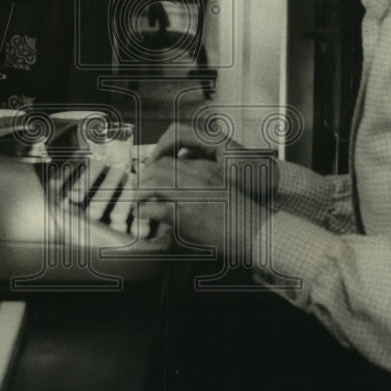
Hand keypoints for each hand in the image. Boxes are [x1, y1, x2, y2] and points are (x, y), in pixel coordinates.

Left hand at [137, 154, 270, 264]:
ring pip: (153, 183)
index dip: (152, 168)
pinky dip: (145, 211)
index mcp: (205, 169)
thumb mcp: (221, 188)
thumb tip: (178, 186)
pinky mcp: (186, 214)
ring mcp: (191, 194)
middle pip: (158, 168)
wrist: (254, 231)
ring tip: (136, 200)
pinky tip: (143, 214)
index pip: (170, 160)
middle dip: (142, 178)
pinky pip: (156, 208)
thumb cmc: (240, 214)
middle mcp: (197, 177)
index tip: (146, 178)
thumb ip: (201, 181)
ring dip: (140, 192)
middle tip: (136, 189)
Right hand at [148, 122, 279, 199]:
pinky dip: (179, 168)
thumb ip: (199, 176)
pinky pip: (189, 157)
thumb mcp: (225, 179)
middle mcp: (211, 138)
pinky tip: (177, 185)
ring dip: (169, 163)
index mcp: (213, 138)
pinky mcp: (213, 157)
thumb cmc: (255, 180)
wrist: (275, 185)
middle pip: (175, 138)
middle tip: (150, 175)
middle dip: (160, 156)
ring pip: (181, 149)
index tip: (152, 166)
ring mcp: (212, 147)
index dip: (160, 149)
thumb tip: (172, 179)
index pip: (176, 133)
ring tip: (159, 181)